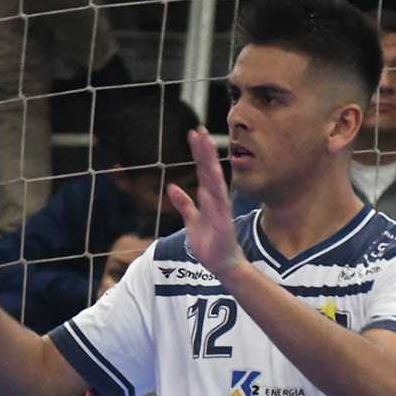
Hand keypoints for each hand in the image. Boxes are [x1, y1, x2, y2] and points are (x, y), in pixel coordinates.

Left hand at [166, 128, 246, 277]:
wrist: (222, 264)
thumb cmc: (209, 243)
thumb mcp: (192, 220)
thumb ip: (184, 204)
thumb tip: (172, 186)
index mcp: (209, 198)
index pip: (204, 170)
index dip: (199, 152)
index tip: (195, 133)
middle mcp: (217, 200)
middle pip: (210, 171)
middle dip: (205, 151)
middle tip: (200, 131)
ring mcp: (221, 211)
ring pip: (215, 183)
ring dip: (211, 166)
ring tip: (206, 148)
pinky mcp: (223, 224)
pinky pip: (218, 208)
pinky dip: (213, 196)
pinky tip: (208, 184)